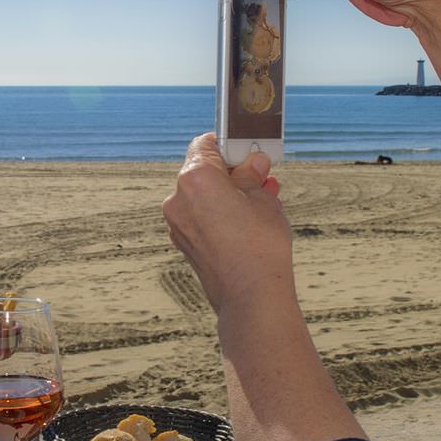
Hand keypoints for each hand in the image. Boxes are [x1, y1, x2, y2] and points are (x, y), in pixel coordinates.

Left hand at [163, 134, 294, 315]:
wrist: (251, 296)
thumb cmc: (259, 244)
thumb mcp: (263, 199)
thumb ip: (252, 176)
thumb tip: (253, 164)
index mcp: (195, 177)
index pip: (206, 144)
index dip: (229, 144)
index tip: (248, 151)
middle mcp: (178, 198)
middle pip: (203, 172)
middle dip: (232, 173)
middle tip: (260, 176)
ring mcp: (177, 224)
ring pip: (203, 197)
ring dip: (228, 195)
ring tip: (261, 201)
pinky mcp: (184, 244)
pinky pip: (201, 218)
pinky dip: (219, 215)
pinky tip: (247, 223)